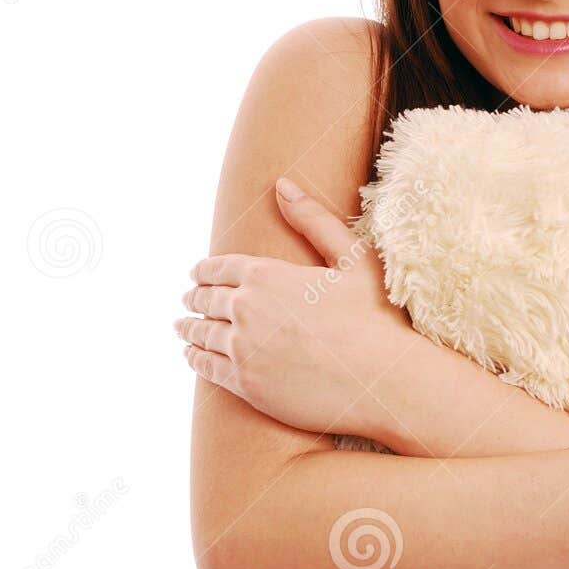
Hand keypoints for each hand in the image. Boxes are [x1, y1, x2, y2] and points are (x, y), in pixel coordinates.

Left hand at [174, 178, 414, 436]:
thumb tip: (281, 185)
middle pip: (205, 300)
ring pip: (201, 334)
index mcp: (266, 274)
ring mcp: (243, 349)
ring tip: (184, 328)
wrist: (385, 381)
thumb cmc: (375, 317)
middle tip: (189, 299)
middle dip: (195, 297)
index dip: (204, 270)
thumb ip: (313, 220)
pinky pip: (206, 367)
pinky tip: (193, 355)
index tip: (196, 274)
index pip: (218, 267)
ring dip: (189, 328)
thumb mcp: (352, 258)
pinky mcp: (246, 384)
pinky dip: (195, 358)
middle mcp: (246, 309)